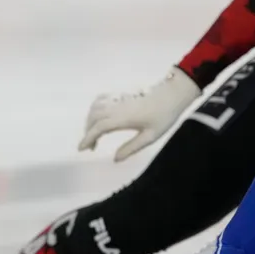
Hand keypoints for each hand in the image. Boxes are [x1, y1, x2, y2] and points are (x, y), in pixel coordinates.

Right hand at [78, 66, 200, 161]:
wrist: (172, 94)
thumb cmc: (164, 116)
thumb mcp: (150, 137)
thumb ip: (131, 148)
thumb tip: (115, 159)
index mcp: (123, 118)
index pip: (99, 128)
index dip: (88, 138)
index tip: (82, 148)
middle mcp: (117, 107)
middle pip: (93, 118)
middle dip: (88, 132)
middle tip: (91, 147)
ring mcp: (119, 100)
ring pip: (95, 108)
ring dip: (90, 121)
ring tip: (95, 134)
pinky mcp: (122, 96)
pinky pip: (102, 99)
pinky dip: (95, 109)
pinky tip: (99, 117)